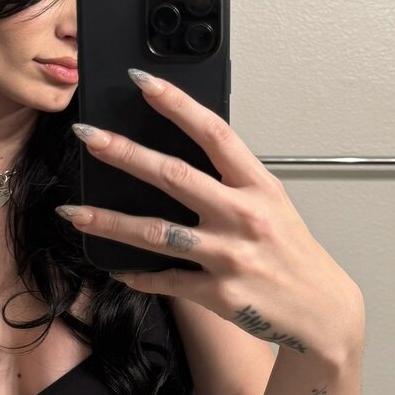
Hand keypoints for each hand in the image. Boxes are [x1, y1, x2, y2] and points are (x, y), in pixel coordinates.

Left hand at [56, 69, 362, 359]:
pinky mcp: (218, 294)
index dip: (177, 104)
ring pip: (157, 234)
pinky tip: (113, 266)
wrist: (321, 311)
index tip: (143, 83)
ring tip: (73, 213)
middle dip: (125, 153)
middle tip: (88, 136)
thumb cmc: (291, 252)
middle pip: (175, 177)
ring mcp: (229, 257)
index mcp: (258, 187)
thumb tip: (182, 155)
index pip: (214, 134)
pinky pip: (165, 281)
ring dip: (110, 221)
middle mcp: (244, 217)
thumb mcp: (271, 204)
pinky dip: (136, 275)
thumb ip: (231, 180)